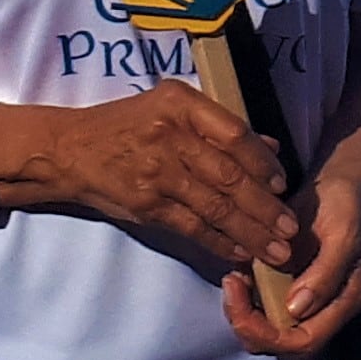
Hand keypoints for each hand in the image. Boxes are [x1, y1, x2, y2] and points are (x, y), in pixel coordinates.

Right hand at [4, 84, 293, 278]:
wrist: (69, 150)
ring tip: (276, 250)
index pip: (235, 135)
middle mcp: (170, 137)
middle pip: (230, 176)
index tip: (284, 184)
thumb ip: (219, 127)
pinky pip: (192, 227)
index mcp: (180, 106)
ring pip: (216, 207)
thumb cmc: (126, 126)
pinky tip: (240, 253)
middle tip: (291, 230)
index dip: (264, 163)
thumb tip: (271, 147)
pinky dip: (220, 243)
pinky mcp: (147, 205)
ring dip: (251, 232)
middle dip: (266, 207)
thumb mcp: (170, 109)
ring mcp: (157, 173)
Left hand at [226, 176, 360, 359]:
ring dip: (241, 311)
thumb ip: (325, 274)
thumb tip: (295, 310)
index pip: (303, 341)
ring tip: (233, 277)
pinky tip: (237, 272)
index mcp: (344, 302)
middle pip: (280, 343)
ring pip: (265, 331)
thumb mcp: (343, 234)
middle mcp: (325, 310)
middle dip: (247, 323)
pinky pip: (259, 310)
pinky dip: (242, 298)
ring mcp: (304, 301)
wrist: (339, 185)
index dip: (267, 332)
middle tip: (230, 283)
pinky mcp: (287, 290)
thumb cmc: (345, 205)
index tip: (240, 293)